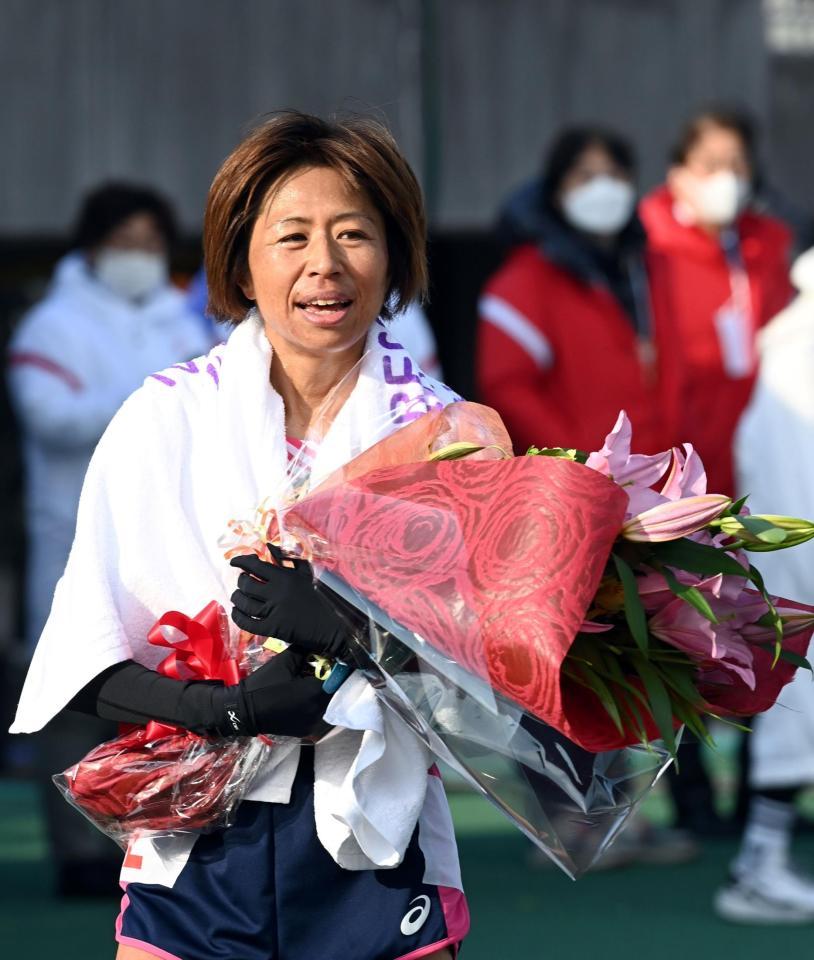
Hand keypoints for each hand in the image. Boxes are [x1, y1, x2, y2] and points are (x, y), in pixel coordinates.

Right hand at [213, 646, 330, 738]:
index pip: (333, 677)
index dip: (330, 667)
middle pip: (330, 691)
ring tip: (304, 683)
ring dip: (318, 693)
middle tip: (313, 670)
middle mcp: (317, 711)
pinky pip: (314, 713)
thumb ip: (303, 651)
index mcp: (314, 693)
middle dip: (324, 680)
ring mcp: (312, 723)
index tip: (324, 660)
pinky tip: (298, 698)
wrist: (243, 711)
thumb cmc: (263, 684)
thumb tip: (317, 642)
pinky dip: (310, 705)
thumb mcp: (284, 662)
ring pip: (322, 703)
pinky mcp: (304, 730)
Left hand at [230, 545, 348, 658]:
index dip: (240, 561)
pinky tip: (237, 611)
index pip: (255, 566)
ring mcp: (274, 612)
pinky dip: (238, 617)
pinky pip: (247, 623)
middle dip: (240, 581)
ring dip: (237, 598)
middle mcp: (278, 593)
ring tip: (238, 596)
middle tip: (242, 582)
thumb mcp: (305, 575)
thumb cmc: (315, 599)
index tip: (233, 562)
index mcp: (285, 577)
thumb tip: (269, 546)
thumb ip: (288, 559)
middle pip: (247, 584)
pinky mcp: (272, 629)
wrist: (327, 627)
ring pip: (244, 603)